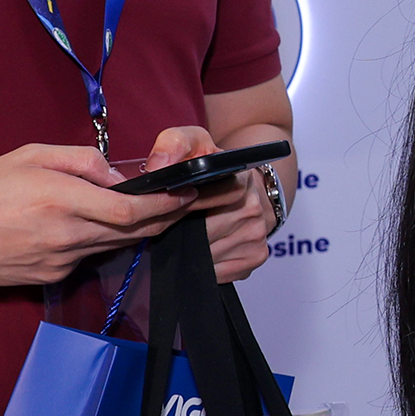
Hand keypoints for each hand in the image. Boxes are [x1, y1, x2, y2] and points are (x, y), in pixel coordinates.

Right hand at [0, 143, 193, 288]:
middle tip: (185, 201)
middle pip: (133, 231)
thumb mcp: (30, 155)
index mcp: (60, 199)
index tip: (184, 192)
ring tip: (158, 211)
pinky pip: (91, 257)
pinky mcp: (53, 278)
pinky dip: (105, 241)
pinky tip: (105, 227)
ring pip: (116, 246)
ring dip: (140, 230)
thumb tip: (118, 174)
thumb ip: (81, 160)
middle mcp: (65, 235)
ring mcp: (60, 262)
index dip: (164, 203)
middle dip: (165, 217)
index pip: (129, 208)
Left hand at [144, 123, 280, 280]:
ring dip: (190, 251)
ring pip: (206, 256)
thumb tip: (158, 166)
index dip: (176, 209)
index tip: (168, 209)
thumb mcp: (194, 143)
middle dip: (179, 232)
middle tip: (172, 224)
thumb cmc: (217, 170)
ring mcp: (256, 235)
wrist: (252, 186)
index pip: (196, 204)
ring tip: (187, 235)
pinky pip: (218, 271)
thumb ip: (172, 144)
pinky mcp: (256, 257)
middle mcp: (252, 209)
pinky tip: (204, 248)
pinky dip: (205, 264)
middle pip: (199, 235)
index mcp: (238, 181)